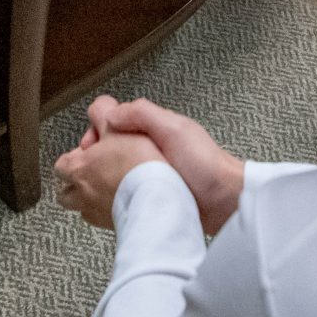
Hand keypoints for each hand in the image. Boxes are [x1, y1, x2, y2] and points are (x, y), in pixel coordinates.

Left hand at [53, 122, 165, 230]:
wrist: (157, 201)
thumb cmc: (136, 163)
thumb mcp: (118, 126)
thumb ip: (103, 113)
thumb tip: (99, 107)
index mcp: (78, 169)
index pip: (61, 165)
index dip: (73, 157)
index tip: (89, 150)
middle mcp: (82, 195)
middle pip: (65, 193)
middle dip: (75, 184)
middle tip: (96, 172)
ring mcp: (97, 215)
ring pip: (83, 208)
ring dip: (91, 199)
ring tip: (111, 188)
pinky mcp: (115, 227)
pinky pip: (104, 219)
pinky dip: (109, 211)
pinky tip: (125, 201)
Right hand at [85, 96, 247, 234]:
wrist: (225, 203)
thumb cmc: (205, 166)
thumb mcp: (173, 130)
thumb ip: (142, 115)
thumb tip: (110, 114)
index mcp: (156, 126)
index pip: (115, 118)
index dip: (98, 130)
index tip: (90, 148)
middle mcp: (153, 146)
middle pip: (113, 144)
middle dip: (99, 155)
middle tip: (92, 169)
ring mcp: (154, 169)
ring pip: (118, 166)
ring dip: (108, 173)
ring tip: (101, 185)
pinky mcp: (155, 191)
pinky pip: (129, 186)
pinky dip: (119, 189)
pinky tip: (118, 197)